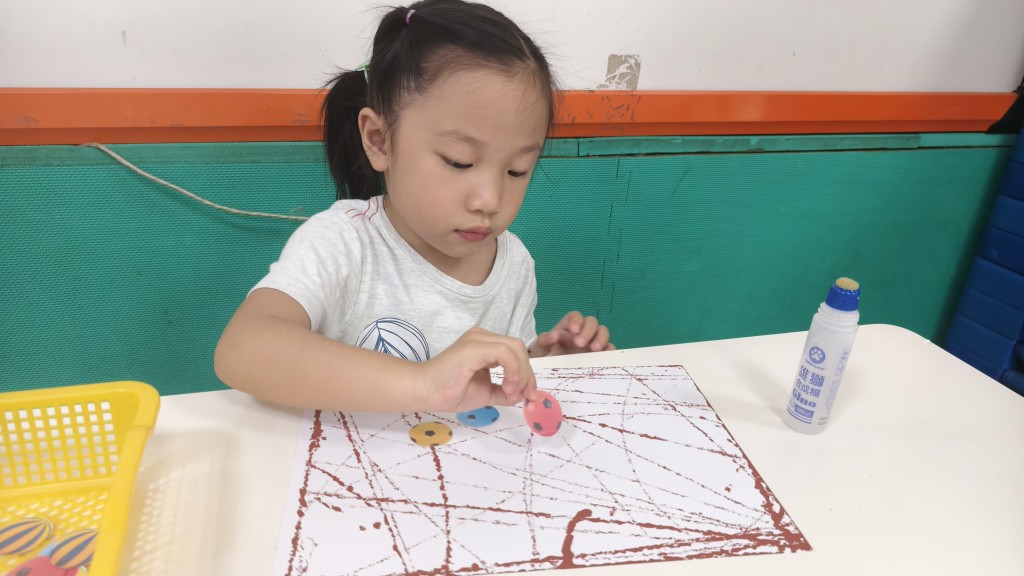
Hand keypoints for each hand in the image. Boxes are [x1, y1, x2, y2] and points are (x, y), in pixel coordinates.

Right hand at [419, 327, 536, 411]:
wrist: (423, 391)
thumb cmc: (449, 391)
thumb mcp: (485, 392)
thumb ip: (504, 392)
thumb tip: (522, 395)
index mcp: (485, 345)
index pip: (516, 353)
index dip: (527, 374)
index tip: (529, 395)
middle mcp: (483, 337)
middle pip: (519, 348)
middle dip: (528, 374)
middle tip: (526, 395)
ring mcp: (478, 339)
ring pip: (515, 347)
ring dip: (521, 373)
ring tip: (511, 391)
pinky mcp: (474, 347)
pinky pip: (504, 352)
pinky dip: (513, 369)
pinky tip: (507, 385)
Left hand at [530, 311, 614, 356]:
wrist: (549, 375)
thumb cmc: (545, 358)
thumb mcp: (540, 350)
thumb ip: (544, 341)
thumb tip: (553, 335)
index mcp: (567, 327)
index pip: (575, 316)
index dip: (576, 320)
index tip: (573, 330)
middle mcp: (582, 332)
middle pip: (591, 322)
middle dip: (588, 330)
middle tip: (580, 343)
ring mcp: (592, 343)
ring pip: (602, 332)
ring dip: (600, 338)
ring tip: (594, 349)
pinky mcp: (600, 355)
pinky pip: (609, 348)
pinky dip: (610, 350)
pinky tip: (605, 356)